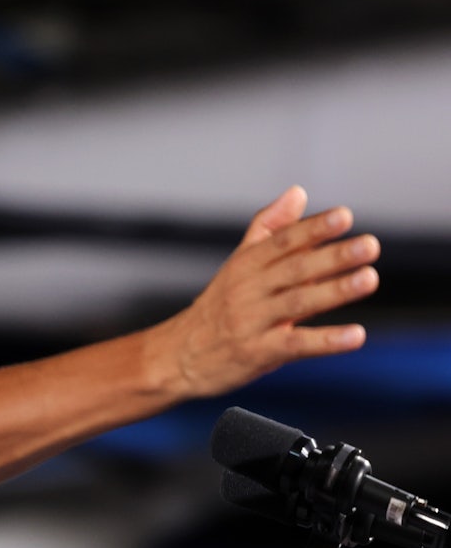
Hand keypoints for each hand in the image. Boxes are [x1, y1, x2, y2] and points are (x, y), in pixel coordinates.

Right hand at [163, 185, 379, 397]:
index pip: (282, 242)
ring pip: (296, 303)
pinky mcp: (257, 353)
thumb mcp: (238, 264)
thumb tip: (298, 192)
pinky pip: (295, 345)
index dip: (312, 229)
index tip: (344, 217)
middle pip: (293, 269)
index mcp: (245, 265)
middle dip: (332, 257)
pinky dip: (326, 341)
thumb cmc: (217, 309)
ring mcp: (252, 322)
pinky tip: (355, 335)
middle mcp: (248, 290)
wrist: (178, 355)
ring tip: (368, 279)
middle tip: (369, 245)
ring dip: (334, 291)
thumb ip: (270, 229)